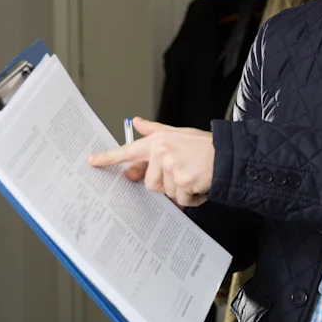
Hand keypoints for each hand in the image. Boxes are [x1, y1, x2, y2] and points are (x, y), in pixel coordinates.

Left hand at [88, 117, 214, 207]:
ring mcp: (171, 167)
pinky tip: (200, 186)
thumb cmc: (206, 146)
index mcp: (158, 141)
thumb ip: (156, 131)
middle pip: (150, 182)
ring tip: (195, 178)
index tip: (91, 162)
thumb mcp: (180, 134)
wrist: (229, 155)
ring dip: (181, 191)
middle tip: (184, 173)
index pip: (128, 150)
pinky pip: (181, 199)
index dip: (108, 157)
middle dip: (166, 183)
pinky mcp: (182, 181)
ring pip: (166, 192)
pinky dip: (192, 198)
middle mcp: (162, 153)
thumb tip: (138, 122)